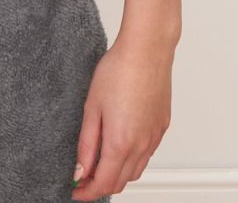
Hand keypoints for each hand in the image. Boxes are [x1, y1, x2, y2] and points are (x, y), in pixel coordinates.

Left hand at [70, 33, 173, 199]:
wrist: (147, 49)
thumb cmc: (118, 70)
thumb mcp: (92, 107)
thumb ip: (86, 143)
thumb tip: (80, 170)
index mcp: (121, 142)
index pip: (104, 183)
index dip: (87, 192)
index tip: (76, 191)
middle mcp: (141, 145)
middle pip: (121, 182)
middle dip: (101, 186)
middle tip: (83, 177)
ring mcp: (154, 137)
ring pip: (136, 171)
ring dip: (118, 175)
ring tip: (99, 163)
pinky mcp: (162, 127)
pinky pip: (147, 154)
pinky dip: (132, 160)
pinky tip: (120, 145)